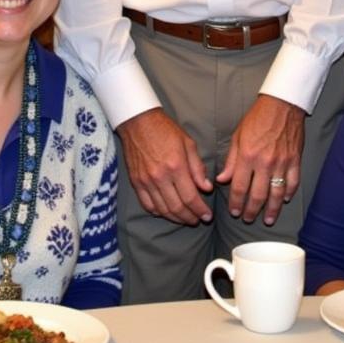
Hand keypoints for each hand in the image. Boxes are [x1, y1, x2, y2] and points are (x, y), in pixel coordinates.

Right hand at [117, 108, 212, 224]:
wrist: (139, 122)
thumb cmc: (166, 130)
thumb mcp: (188, 143)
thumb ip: (198, 167)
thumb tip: (206, 188)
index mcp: (176, 166)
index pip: (190, 197)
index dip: (200, 210)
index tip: (207, 216)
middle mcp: (160, 177)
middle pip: (177, 207)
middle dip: (190, 217)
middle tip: (198, 220)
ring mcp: (146, 181)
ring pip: (163, 210)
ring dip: (176, 218)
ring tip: (185, 218)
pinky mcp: (136, 182)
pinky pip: (147, 205)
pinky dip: (158, 212)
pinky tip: (167, 212)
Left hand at [216, 95, 304, 224]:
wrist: (282, 105)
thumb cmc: (257, 118)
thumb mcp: (238, 136)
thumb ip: (231, 160)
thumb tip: (222, 180)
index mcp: (247, 156)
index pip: (240, 187)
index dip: (236, 202)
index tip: (234, 211)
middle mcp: (265, 162)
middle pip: (258, 195)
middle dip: (252, 211)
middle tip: (247, 219)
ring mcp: (282, 163)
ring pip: (276, 194)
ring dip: (271, 210)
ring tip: (267, 220)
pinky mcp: (295, 160)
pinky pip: (292, 182)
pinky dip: (288, 194)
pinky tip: (283, 200)